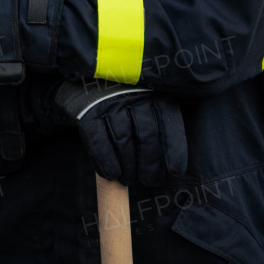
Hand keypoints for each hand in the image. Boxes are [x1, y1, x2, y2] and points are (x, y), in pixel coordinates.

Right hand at [53, 79, 187, 185]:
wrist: (89, 82)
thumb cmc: (127, 102)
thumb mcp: (148, 103)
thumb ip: (161, 124)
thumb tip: (175, 161)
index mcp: (154, 93)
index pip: (168, 120)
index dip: (174, 148)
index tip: (175, 171)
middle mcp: (134, 94)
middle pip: (146, 133)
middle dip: (150, 163)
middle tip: (150, 181)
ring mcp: (109, 102)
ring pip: (123, 139)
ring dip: (128, 166)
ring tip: (130, 180)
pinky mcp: (88, 112)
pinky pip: (98, 140)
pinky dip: (105, 160)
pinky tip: (111, 175)